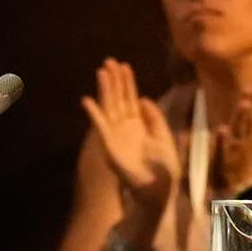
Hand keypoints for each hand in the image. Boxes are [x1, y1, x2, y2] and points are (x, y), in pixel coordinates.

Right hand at [82, 61, 177, 215]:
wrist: (159, 190)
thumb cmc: (164, 167)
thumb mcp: (163, 136)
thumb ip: (154, 117)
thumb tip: (143, 98)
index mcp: (139, 125)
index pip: (131, 99)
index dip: (128, 83)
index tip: (124, 66)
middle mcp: (126, 128)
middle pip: (118, 100)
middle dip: (114, 81)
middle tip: (109, 61)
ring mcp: (116, 136)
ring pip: (110, 108)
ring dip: (105, 90)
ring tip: (101, 72)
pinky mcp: (110, 147)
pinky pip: (101, 127)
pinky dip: (94, 114)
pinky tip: (87, 100)